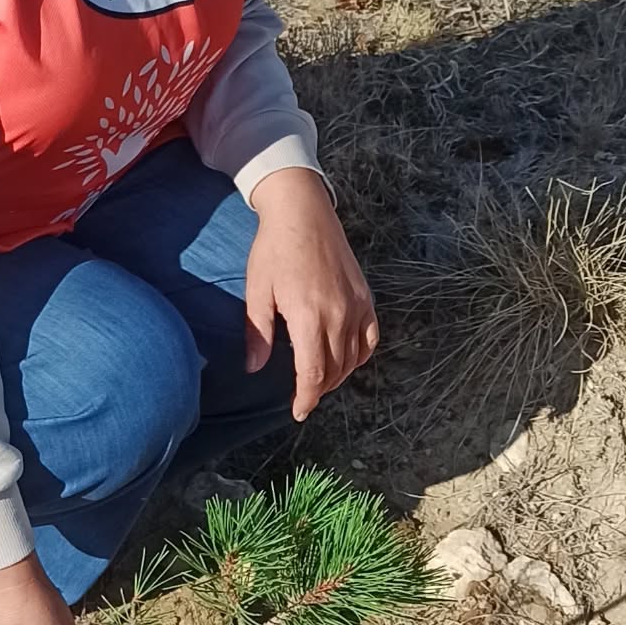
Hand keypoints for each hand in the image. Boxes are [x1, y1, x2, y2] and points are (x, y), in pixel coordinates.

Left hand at [246, 168, 377, 421]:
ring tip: (320, 382)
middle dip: (319, 390)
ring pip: (354, 358)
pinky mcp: (366, 297)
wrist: (302, 213)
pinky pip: (370, 338)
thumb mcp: (257, 291)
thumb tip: (255, 367)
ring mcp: (357, 306)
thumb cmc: (274, 249)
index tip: (298, 412)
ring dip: (338, 376)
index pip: (313, 374)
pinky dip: (359, 355)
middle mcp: (339, 316)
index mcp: (309, 317)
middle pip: (335, 370)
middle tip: (304, 398)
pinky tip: (346, 359)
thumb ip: (258, 333)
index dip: (306, 398)